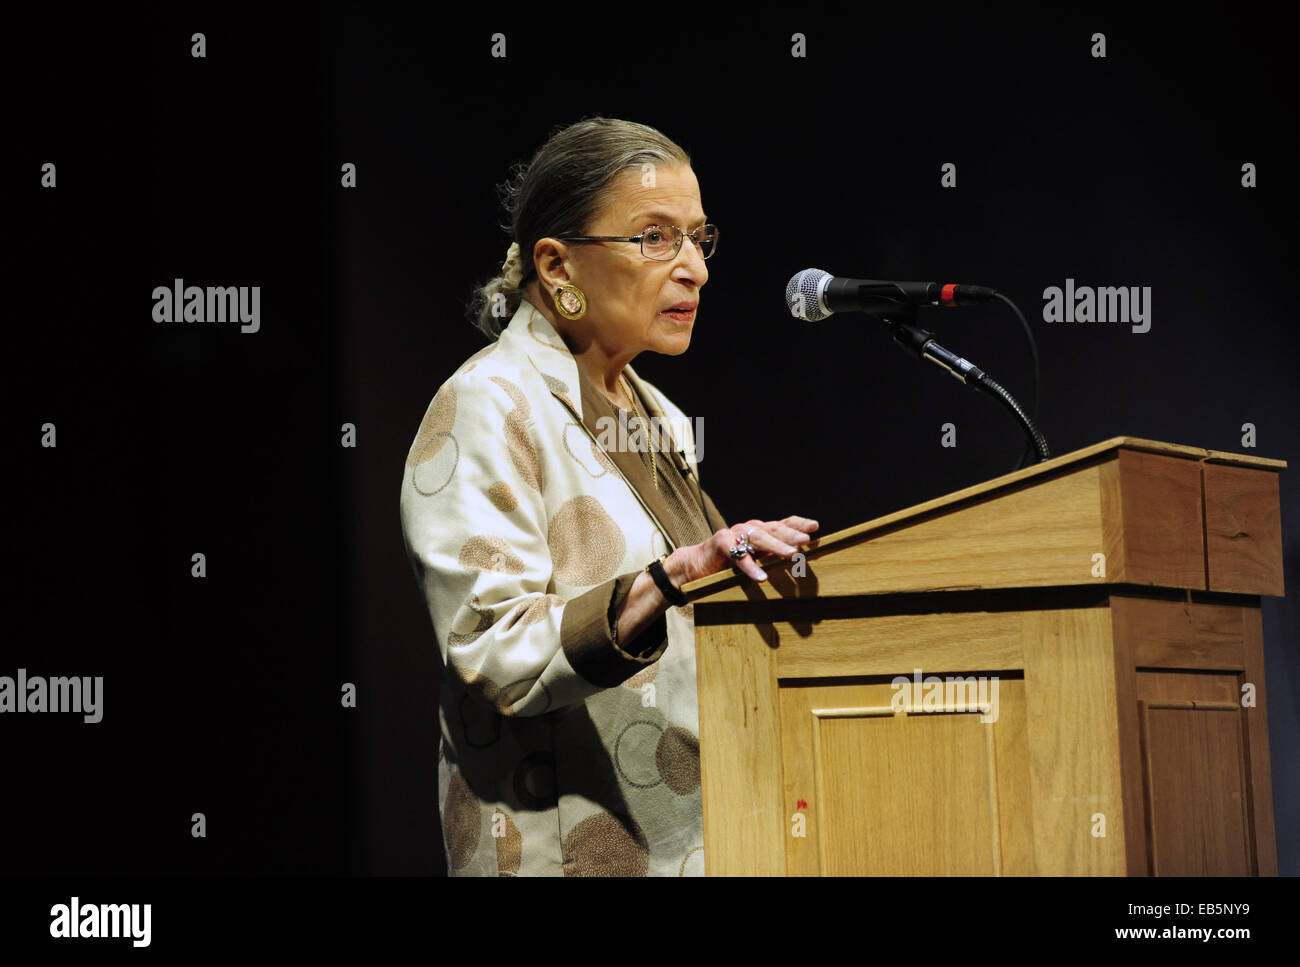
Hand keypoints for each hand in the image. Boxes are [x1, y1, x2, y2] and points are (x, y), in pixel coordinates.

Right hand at [665, 516, 819, 586]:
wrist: (695, 566)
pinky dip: (750, 567)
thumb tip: (799, 566)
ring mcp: (734, 534)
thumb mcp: (753, 560)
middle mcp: (749, 529)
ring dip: (776, 546)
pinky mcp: (720, 544)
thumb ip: (771, 558)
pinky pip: (738, 556)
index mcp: (759, 532)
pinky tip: (762, 578)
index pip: (782, 523)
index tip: (815, 527)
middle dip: (791, 534)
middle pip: (773, 529)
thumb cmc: (727, 565)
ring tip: (792, 554)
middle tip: (806, 541)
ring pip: (758, 539)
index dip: (798, 523)